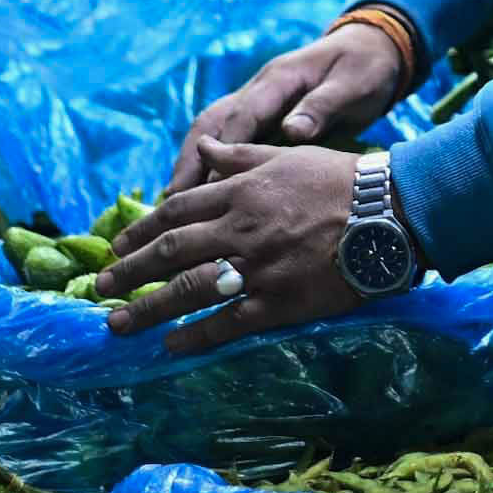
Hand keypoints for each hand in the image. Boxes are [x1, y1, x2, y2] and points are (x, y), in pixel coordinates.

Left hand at [98, 143, 365, 353]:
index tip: (117, 247)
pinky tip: (170, 345)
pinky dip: (195, 335)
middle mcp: (240, 227)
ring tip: (118, 324)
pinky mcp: (279, 300)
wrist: (390, 212)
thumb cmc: (340, 180)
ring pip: (188, 289)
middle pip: (171, 251)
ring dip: (148, 309)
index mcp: (240, 191)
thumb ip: (238, 154)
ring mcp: (257, 266)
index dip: (141, 230)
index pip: (176, 210)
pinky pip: (227, 321)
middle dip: (130, 271)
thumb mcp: (286, 156)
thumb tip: (202, 146)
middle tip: (102, 288)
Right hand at [163, 23, 405, 193]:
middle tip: (171, 198)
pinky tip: (198, 192)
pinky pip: (225, 138)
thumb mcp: (353, 84)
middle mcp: (259, 89)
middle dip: (189, 159)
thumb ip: (323, 106)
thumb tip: (293, 131)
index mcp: (280, 79)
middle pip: (213, 123)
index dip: (224, 149)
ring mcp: (257, 101)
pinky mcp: (261, 115)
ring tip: (172, 201)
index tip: (208, 182)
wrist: (372, 50)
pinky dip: (207, 163)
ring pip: (211, 130)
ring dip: (190, 162)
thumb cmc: (364, 69)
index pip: (244, 115)